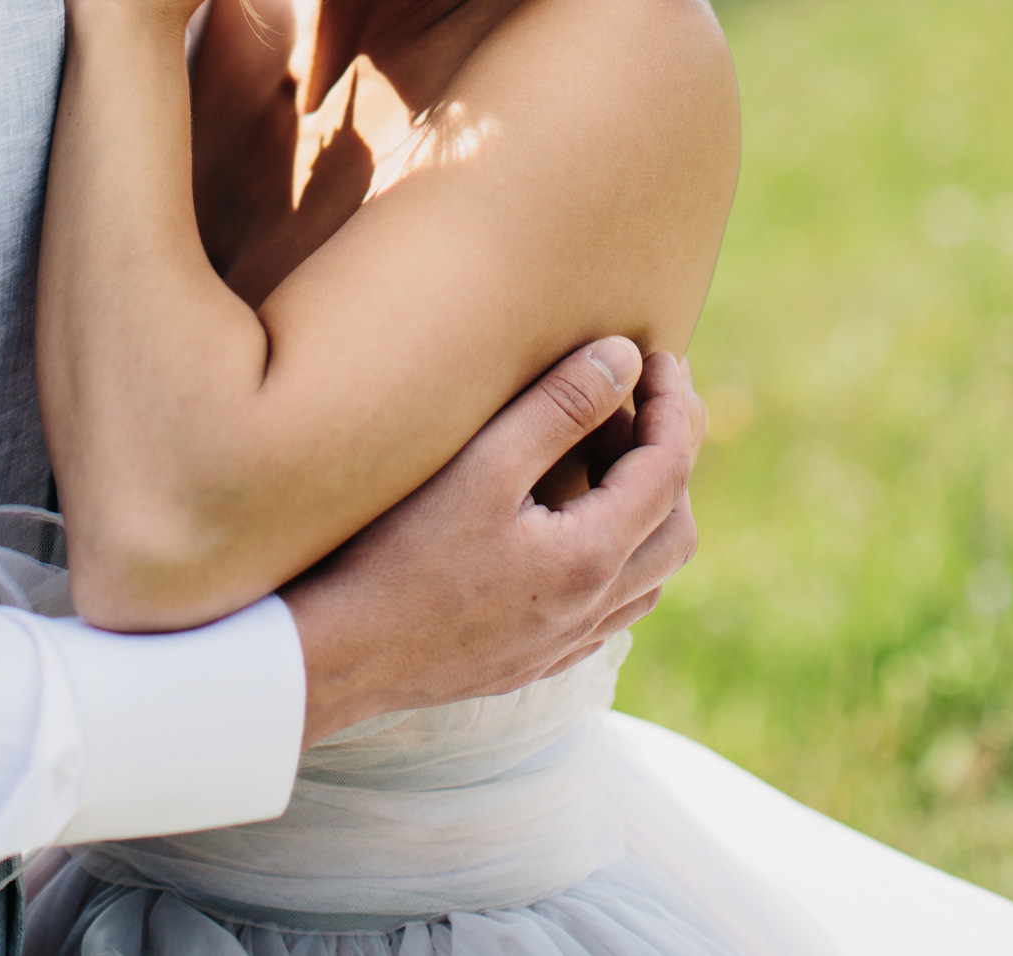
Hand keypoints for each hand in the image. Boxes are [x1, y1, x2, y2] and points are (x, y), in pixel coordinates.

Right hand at [285, 341, 703, 744]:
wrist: (336, 656)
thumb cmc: (399, 554)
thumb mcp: (480, 464)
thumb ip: (558, 407)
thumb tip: (623, 356)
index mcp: (590, 560)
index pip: (667, 471)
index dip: (670, 406)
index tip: (654, 354)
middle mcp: (591, 611)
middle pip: (676, 529)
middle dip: (675, 454)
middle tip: (647, 395)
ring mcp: (564, 643)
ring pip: (649, 576)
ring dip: (651, 508)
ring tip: (616, 449)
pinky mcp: (533, 659)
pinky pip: (611, 608)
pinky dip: (620, 553)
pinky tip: (576, 523)